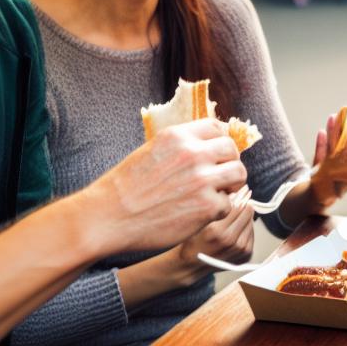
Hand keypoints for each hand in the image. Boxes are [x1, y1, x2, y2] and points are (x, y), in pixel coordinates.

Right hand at [87, 119, 245, 253]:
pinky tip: (201, 214)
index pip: (217, 127)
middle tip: (220, 177)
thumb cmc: (125, 188)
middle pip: (232, 149)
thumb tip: (206, 145)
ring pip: (239, 174)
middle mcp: (193, 153)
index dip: (221, 141)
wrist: (107, 217)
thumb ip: (180, 146)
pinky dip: (218, 210)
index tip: (218, 154)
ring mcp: (202, 180)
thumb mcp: (151, 151)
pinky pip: (228, 204)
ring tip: (217, 194)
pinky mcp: (207, 207)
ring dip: (231, 185)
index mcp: (178, 136)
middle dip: (229, 162)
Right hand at [174, 200, 255, 282]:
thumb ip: (218, 207)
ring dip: (247, 217)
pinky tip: (239, 226)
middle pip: (247, 214)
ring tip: (240, 212)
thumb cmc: (194, 240)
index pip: (238, 207)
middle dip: (245, 205)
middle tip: (244, 198)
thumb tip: (234, 192)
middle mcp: (230, 241)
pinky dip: (247, 228)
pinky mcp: (245, 256)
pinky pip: (251, 235)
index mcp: (218, 231)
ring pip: (251, 223)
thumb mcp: (201, 220)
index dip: (242, 196)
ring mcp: (239, 250)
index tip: (244, 190)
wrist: (192, 265)